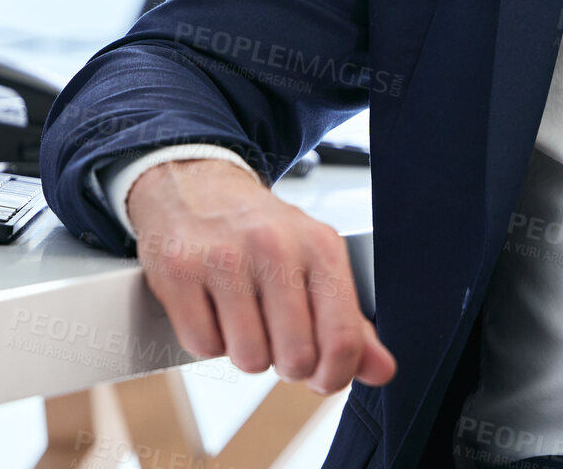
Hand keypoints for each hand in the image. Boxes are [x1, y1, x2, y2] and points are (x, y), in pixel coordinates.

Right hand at [126, 158, 396, 394]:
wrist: (198, 187)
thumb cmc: (264, 233)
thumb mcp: (317, 261)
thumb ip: (350, 322)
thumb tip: (383, 370)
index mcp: (321, 245)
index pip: (342, 337)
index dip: (334, 374)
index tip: (323, 376)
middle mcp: (276, 247)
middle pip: (295, 357)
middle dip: (286, 362)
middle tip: (277, 333)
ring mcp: (225, 258)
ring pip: (248, 359)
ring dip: (245, 350)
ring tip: (244, 313)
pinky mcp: (180, 272)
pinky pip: (203, 347)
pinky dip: (208, 339)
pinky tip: (213, 306)